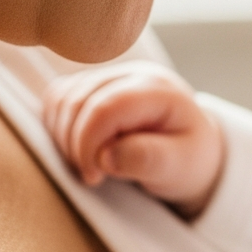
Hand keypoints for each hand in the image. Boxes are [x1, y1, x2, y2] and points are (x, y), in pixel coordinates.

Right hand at [42, 60, 224, 217]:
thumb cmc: (188, 157)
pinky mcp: (97, 84)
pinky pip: (59, 97)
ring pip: (63, 97)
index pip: (105, 108)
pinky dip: (59, 124)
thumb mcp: (180, 165)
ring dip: (64, 136)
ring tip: (89, 161)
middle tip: (92, 174)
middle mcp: (134, 74)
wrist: (192, 147)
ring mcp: (114, 75)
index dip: (87, 145)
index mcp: (158, 90)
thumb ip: (148, 159)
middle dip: (74, 145)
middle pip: (78, 101)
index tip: (94, 177)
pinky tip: (80, 145)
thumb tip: (106, 156)